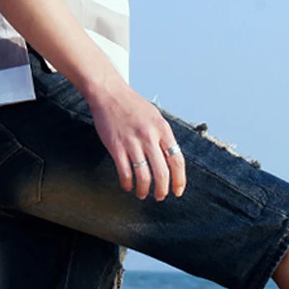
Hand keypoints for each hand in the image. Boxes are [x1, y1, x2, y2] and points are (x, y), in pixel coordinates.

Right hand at [87, 78, 186, 200]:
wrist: (108, 92)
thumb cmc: (132, 105)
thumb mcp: (156, 117)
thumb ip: (164, 138)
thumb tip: (171, 162)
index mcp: (163, 129)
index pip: (177, 160)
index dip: (179, 180)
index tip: (178, 190)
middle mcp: (149, 136)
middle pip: (162, 172)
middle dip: (162, 190)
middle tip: (160, 196)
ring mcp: (132, 142)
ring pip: (144, 176)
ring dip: (144, 190)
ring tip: (143, 194)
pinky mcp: (116, 146)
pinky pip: (125, 172)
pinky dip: (128, 184)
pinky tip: (128, 186)